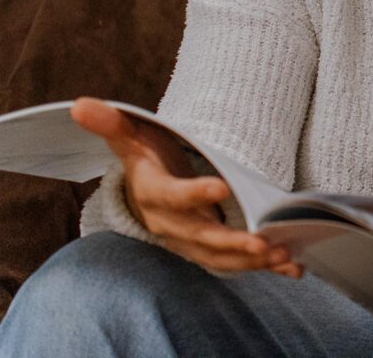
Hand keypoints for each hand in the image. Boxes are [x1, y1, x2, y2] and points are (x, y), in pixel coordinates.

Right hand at [71, 98, 302, 277]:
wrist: (147, 192)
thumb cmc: (147, 159)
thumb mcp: (131, 138)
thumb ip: (112, 124)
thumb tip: (79, 104)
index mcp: (155, 195)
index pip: (174, 197)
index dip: (195, 194)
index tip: (222, 188)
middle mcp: (172, 225)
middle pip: (202, 237)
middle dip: (232, 242)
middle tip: (262, 242)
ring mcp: (192, 241)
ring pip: (221, 257)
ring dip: (253, 260)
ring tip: (284, 255)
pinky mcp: (210, 250)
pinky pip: (236, 262)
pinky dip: (264, 266)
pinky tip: (293, 266)